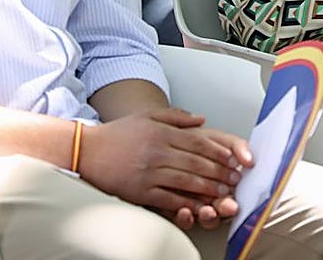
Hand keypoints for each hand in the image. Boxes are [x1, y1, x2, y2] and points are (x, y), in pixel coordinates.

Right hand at [78, 108, 252, 229]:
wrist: (88, 152)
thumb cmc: (118, 134)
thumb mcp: (147, 116)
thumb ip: (176, 116)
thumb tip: (201, 119)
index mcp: (161, 132)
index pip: (198, 142)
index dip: (218, 152)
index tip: (232, 159)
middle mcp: (157, 151)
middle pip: (196, 163)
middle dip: (220, 172)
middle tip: (234, 179)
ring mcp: (149, 172)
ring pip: (187, 181)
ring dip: (208, 189)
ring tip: (223, 193)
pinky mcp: (140, 191)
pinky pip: (169, 199)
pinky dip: (187, 203)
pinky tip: (198, 205)